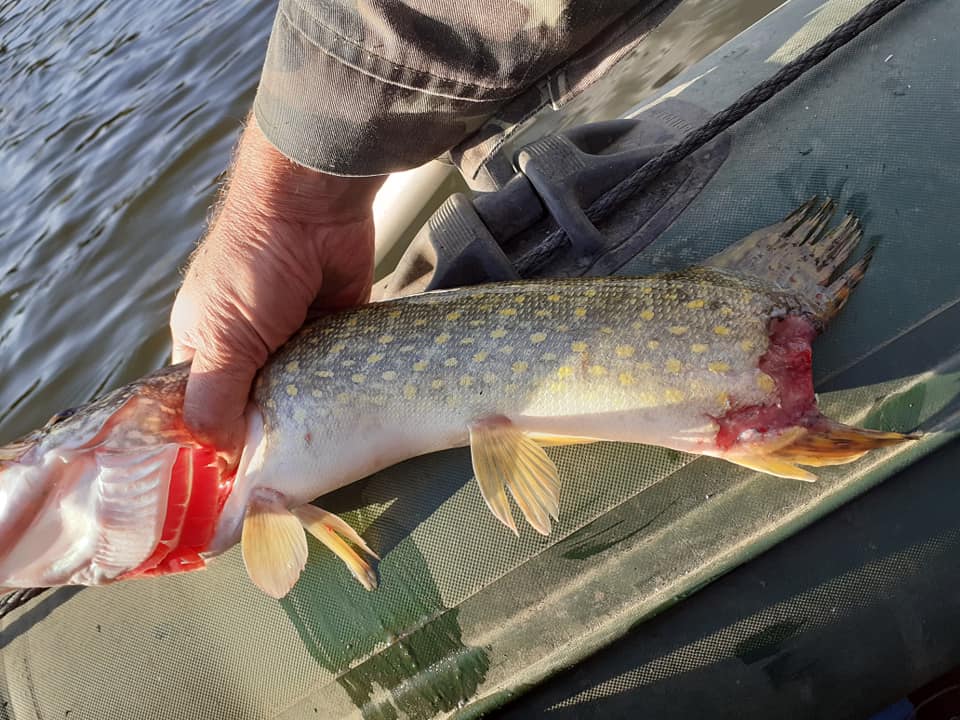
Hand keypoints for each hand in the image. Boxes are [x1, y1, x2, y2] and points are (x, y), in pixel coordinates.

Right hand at [170, 115, 385, 459]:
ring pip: (301, 395)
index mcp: (204, 346)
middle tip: (290, 479)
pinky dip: (342, 393)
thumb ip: (215, 397)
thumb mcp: (221, 338)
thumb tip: (217, 455)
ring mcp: (294, 339)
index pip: (204, 408)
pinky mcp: (335, 331)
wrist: (313, 208)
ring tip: (325, 459)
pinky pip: (337, 374)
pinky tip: (353, 424)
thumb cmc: (252, 267)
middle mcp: (247, 346)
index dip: (217, 442)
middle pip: (256, 406)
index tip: (236, 484)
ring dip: (310, 417)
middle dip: (271, 435)